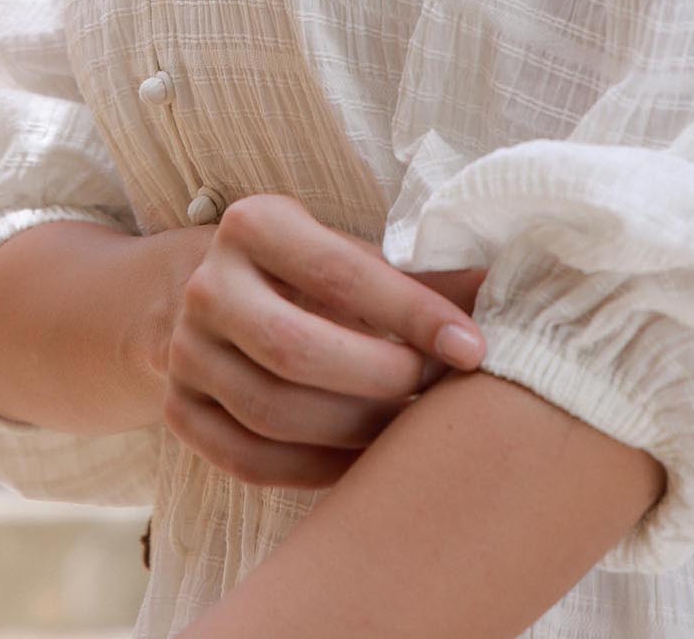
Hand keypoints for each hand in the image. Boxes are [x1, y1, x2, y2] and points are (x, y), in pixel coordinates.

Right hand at [159, 193, 488, 490]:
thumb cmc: (306, 271)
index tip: (473, 348)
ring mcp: (185, 352)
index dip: (413, 313)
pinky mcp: (179, 412)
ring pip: (273, 411)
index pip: (340, 272)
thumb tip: (514, 284)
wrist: (205, 293)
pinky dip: (317, 469)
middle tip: (435, 392)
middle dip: (380, 378)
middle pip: (296, 349)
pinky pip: (251, 460)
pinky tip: (367, 463)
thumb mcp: (351, 251)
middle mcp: (206, 284)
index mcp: (254, 224)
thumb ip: (423, 273)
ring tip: (411, 428)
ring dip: (356, 430)